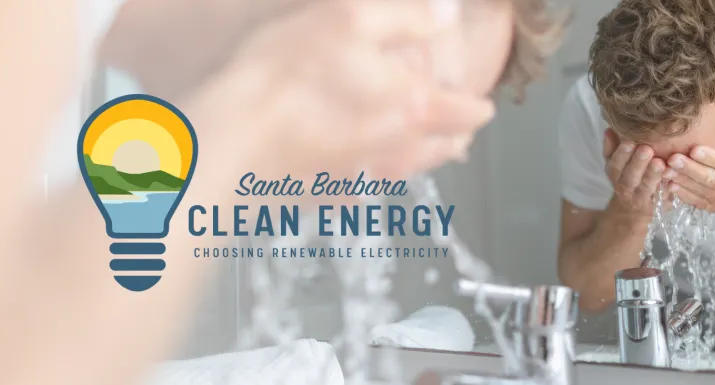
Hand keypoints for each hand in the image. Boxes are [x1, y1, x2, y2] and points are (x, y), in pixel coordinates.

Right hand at [183, 0, 492, 203]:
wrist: (230, 140)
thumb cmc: (285, 77)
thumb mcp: (349, 20)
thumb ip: (407, 16)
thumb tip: (446, 11)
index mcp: (411, 109)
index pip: (465, 114)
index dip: (478, 107)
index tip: (483, 106)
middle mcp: (394, 151)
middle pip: (441, 151)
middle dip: (455, 139)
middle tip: (460, 134)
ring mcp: (360, 177)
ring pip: (407, 173)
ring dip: (421, 160)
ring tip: (425, 152)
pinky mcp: (325, 193)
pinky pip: (361, 186)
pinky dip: (372, 175)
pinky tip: (362, 168)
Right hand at [602, 128, 667, 217]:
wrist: (635, 208)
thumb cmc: (628, 176)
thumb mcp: (617, 162)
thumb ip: (612, 147)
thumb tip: (609, 130)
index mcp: (615, 175)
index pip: (615, 165)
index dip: (621, 154)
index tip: (629, 142)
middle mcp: (625, 189)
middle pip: (630, 177)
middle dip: (638, 163)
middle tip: (647, 149)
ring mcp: (641, 199)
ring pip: (645, 188)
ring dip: (652, 175)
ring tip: (660, 163)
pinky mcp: (656, 206)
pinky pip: (661, 199)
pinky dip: (667, 189)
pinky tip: (672, 178)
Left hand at [663, 110, 714, 213]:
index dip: (712, 157)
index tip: (694, 150)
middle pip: (713, 179)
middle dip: (691, 169)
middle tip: (673, 159)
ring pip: (701, 191)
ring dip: (682, 181)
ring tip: (666, 171)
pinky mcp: (712, 206)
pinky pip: (695, 201)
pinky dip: (681, 194)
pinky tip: (668, 184)